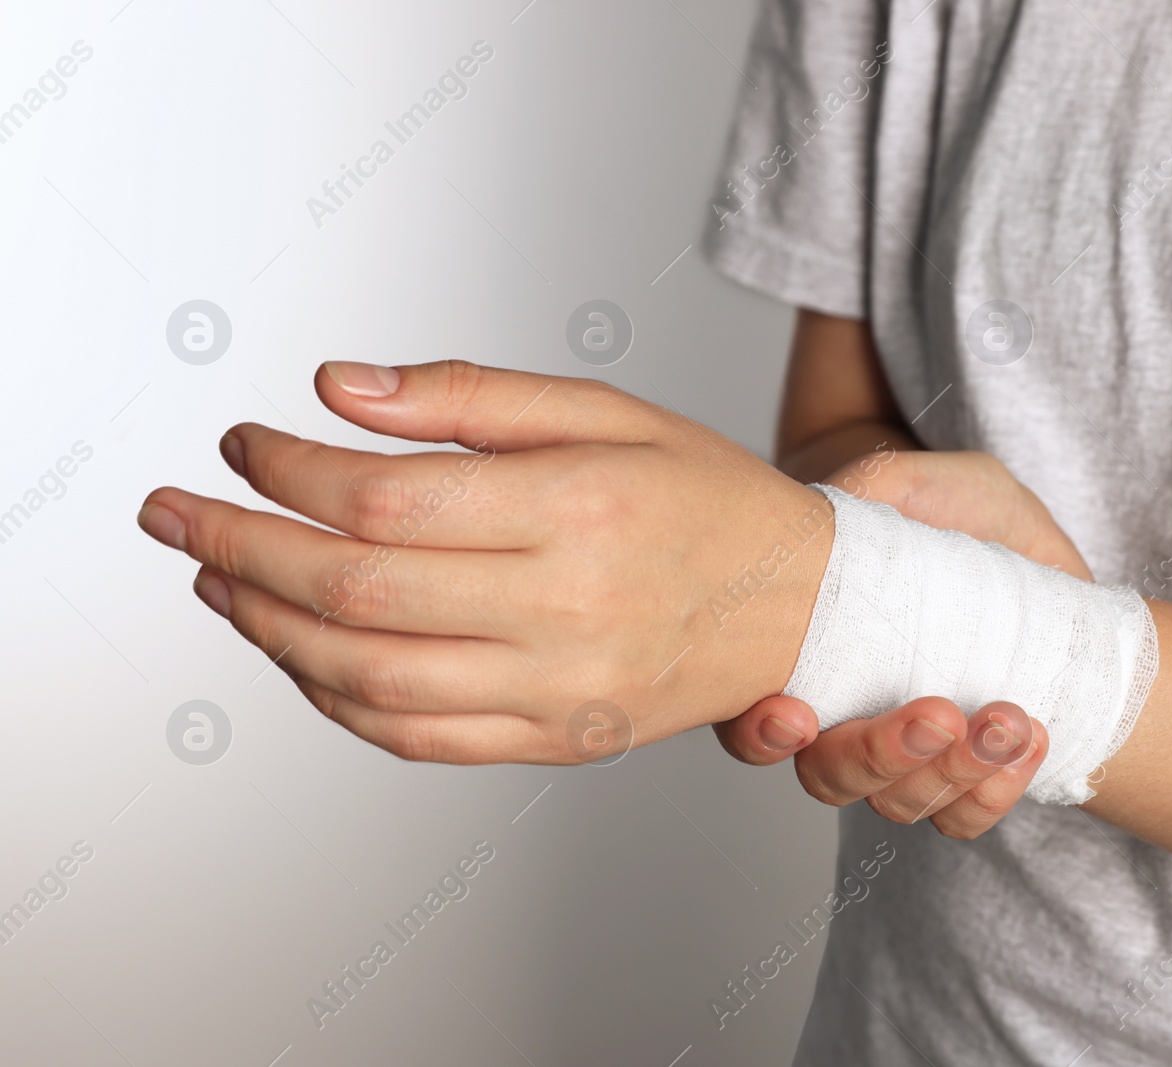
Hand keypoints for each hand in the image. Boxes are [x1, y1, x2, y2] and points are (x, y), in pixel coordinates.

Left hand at [136, 360, 834, 762]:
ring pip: (368, 678)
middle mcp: (569, 609)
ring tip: (221, 579)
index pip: (386, 500)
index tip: (246, 445)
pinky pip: (416, 737)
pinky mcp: (556, 739)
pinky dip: (335, 699)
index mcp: (579, 509)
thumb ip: (471, 396)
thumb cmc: (705, 498)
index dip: (288, 471)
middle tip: (177, 512)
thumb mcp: (605, 412)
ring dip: (269, 629)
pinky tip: (299, 653)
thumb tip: (342, 390)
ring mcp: (560, 689)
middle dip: (240, 545)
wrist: (797, 603)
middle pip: (355, 592)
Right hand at [715, 449, 1086, 837]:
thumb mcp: (921, 482)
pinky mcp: (963, 773)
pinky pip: (962, 817)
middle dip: (880, 754)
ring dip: (955, 770)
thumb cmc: (958, 510)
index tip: (799, 714)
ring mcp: (904, 753)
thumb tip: (828, 502)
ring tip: (1011, 720)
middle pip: (828, 775)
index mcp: (807, 654)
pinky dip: (995, 793)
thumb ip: (869, 488)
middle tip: (939, 715)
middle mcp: (842, 717)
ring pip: (899, 802)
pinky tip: (1031, 743)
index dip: (761, 730)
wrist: (1035, 550)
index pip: (754, 719)